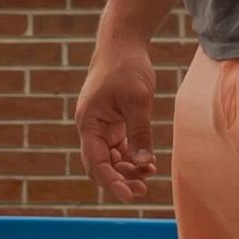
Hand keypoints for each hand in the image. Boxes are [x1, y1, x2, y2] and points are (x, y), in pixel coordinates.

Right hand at [70, 44, 160, 198]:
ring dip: (127, 169)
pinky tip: (148, 163)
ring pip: (110, 158)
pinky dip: (131, 157)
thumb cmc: (126, 67)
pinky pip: (119, 147)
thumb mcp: (138, 100)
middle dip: (119, 179)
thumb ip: (140, 133)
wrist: (122, 42)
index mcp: (89, 122)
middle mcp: (90, 126)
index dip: (111, 182)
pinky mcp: (112, 121)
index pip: (96, 162)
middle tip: (143, 190)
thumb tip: (144, 164)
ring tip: (150, 174)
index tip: (129, 196)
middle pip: (100, 164)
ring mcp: (101, 125)